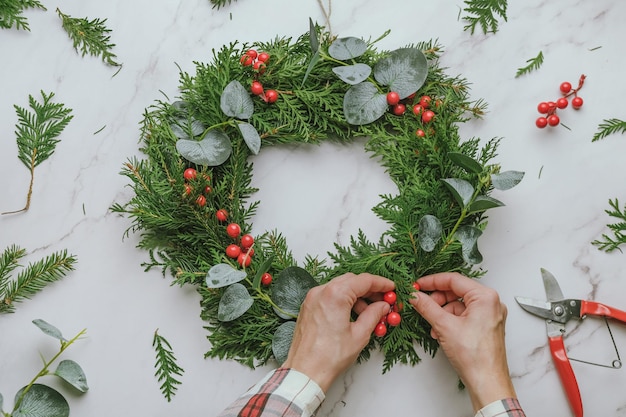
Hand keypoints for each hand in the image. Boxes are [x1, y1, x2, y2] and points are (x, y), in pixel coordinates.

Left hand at [282, 273, 394, 391]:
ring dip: (356, 296)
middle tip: (383, 300)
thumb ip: (374, 315)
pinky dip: (343, 300)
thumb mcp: (359, 335)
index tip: (391, 288)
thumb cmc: (329, 357)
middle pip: (351, 280)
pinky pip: (330, 295)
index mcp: (335, 295)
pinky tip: (354, 315)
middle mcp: (321, 291)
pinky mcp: (308, 306)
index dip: (381, 283)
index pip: (364, 280)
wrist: (305, 371)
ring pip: (340, 287)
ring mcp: (312, 298)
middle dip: (369, 289)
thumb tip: (383, 306)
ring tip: (370, 313)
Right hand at [409, 272, 515, 410]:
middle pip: (456, 292)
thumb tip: (415, 296)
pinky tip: (440, 331)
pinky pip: (464, 316)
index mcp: (485, 297)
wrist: (487, 381)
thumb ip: (426, 306)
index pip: (454, 280)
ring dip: (442, 312)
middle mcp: (491, 303)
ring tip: (432, 324)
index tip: (418, 285)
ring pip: (459, 305)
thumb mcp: (444, 326)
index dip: (432, 281)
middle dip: (437, 299)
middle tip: (421, 303)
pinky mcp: (486, 326)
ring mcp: (490, 315)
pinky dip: (450, 321)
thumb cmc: (475, 357)